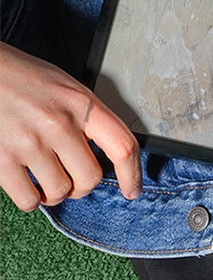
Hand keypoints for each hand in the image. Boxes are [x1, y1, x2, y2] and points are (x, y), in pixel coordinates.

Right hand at [0, 42, 141, 210]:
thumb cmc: (24, 78)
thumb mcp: (66, 87)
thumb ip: (86, 117)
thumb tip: (106, 150)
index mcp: (80, 103)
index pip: (121, 145)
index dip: (132, 173)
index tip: (132, 189)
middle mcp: (58, 123)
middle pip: (90, 178)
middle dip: (83, 185)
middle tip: (72, 178)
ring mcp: (29, 143)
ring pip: (60, 192)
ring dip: (55, 192)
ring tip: (46, 176)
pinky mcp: (3, 161)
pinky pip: (28, 200)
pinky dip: (31, 199)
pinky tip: (28, 184)